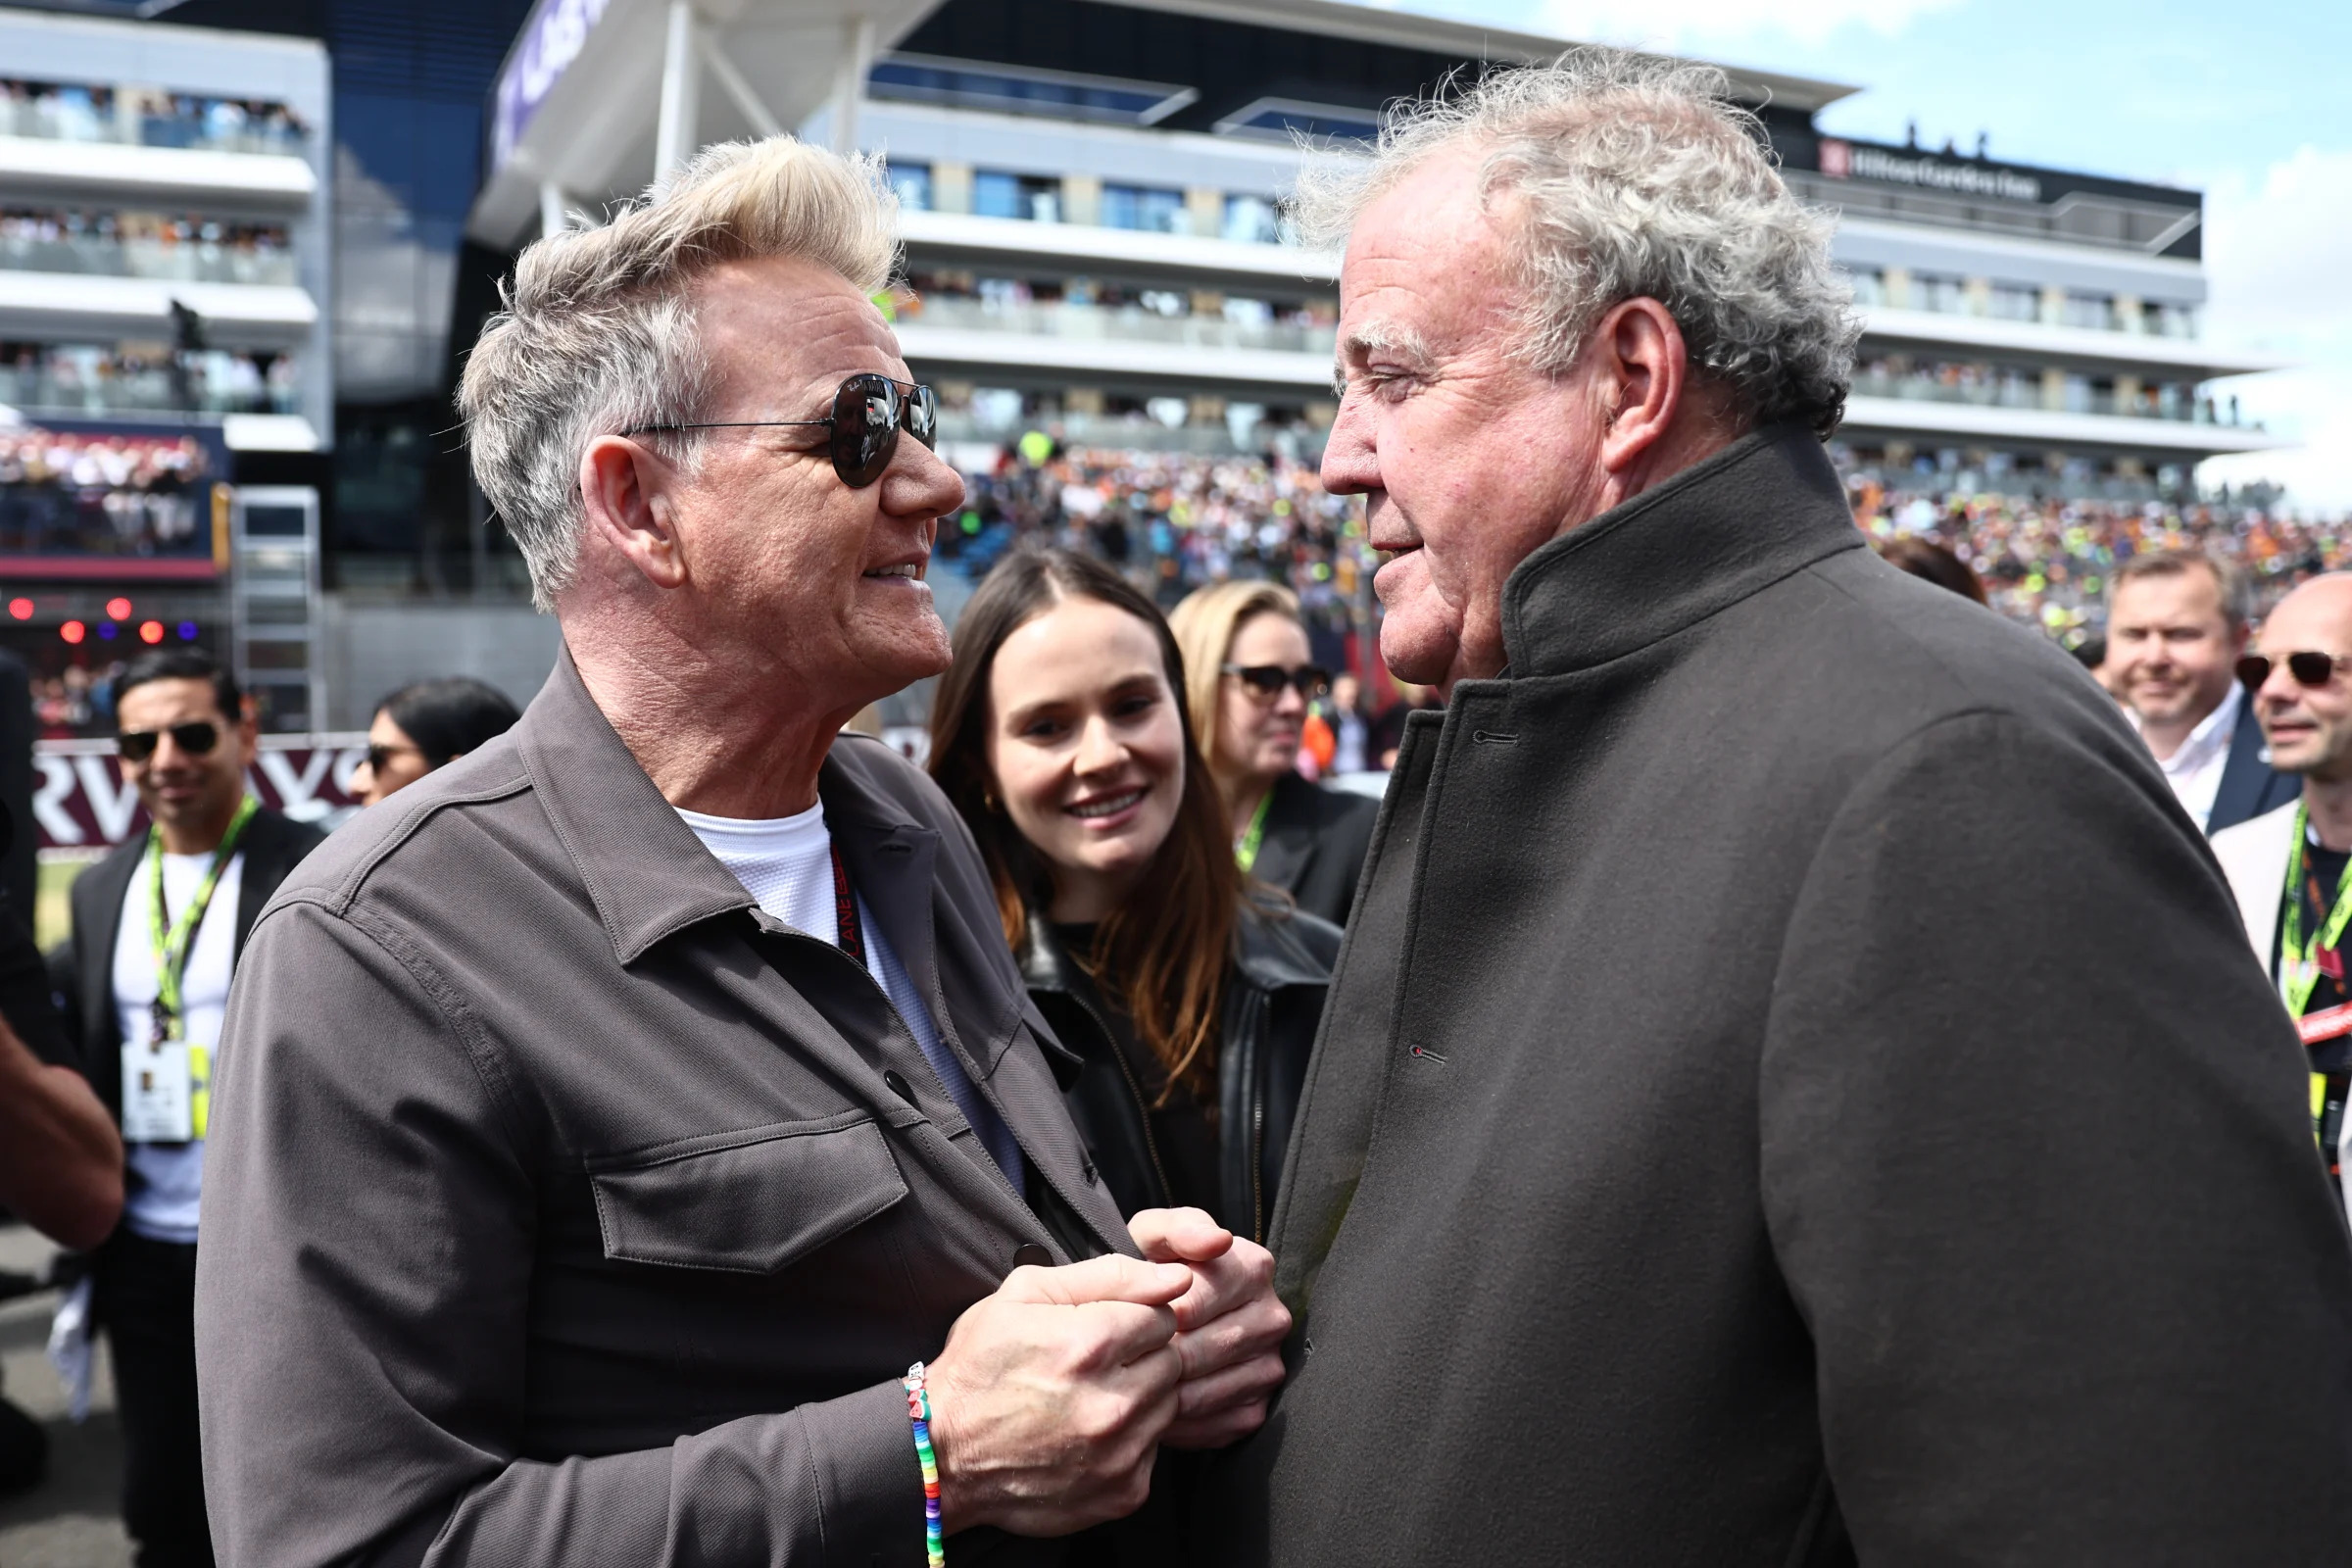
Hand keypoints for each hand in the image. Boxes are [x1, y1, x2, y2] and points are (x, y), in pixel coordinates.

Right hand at [926, 1252, 1191, 1536]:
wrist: (941, 1457)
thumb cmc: (978, 1369)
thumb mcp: (1024, 1296)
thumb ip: (1108, 1274)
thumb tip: (1177, 1276)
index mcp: (1089, 1344)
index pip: (1164, 1316)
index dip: (1132, 1318)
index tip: (1102, 1330)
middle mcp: (1111, 1403)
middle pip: (1171, 1361)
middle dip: (1140, 1357)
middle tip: (1093, 1367)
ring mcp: (1120, 1454)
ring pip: (1168, 1406)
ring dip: (1138, 1398)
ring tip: (1087, 1400)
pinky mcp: (1124, 1492)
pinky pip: (1154, 1451)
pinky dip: (1129, 1442)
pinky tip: (1087, 1436)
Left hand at [1128, 1207, 1289, 1449]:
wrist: (1162, 1317)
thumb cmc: (1155, 1272)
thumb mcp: (1155, 1235)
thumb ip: (1177, 1229)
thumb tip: (1216, 1242)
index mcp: (1254, 1267)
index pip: (1196, 1301)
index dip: (1154, 1315)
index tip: (1128, 1320)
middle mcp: (1272, 1318)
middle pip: (1204, 1349)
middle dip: (1158, 1355)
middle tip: (1123, 1357)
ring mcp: (1269, 1366)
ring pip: (1209, 1390)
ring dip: (1166, 1392)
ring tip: (1133, 1382)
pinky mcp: (1257, 1407)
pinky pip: (1216, 1424)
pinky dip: (1180, 1422)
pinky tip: (1154, 1406)